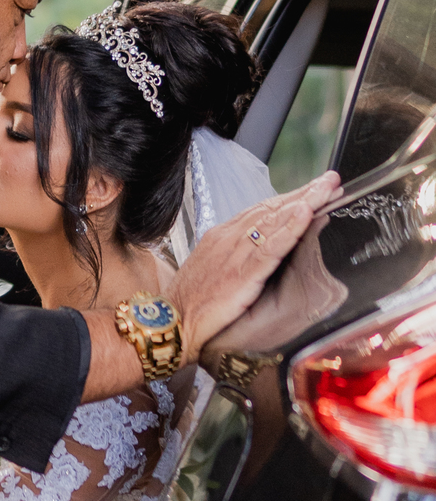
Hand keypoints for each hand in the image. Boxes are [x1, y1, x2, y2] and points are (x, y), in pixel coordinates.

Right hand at [167, 171, 341, 362]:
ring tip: (326, 189)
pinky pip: (270, 247)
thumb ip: (236, 256)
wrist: (171, 321)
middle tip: (329, 179)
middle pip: (271, 209)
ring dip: (303, 203)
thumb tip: (260, 249)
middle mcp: (229, 238)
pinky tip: (304, 215)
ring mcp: (235, 253)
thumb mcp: (213, 270)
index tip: (313, 189)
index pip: (262, 210)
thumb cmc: (191, 301)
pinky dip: (288, 229)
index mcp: (223, 236)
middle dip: (303, 193)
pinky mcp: (241, 273)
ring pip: (274, 221)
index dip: (290, 199)